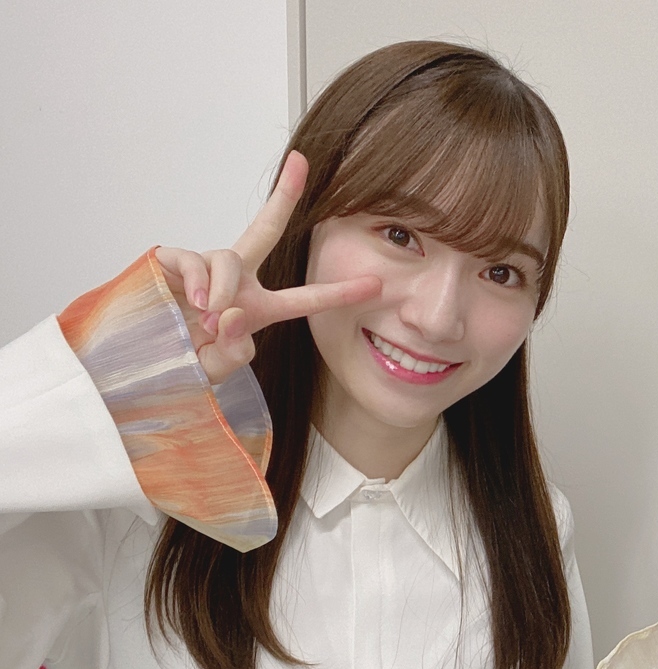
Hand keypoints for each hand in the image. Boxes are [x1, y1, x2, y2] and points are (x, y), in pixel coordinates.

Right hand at [155, 151, 380, 383]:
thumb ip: (233, 351)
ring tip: (210, 317)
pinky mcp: (171, 261)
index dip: (338, 292)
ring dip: (224, 289)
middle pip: (264, 230)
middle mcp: (235, 280)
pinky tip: (195, 305)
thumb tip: (234, 314)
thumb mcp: (215, 369)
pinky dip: (199, 283)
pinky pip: (194, 260)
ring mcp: (203, 268)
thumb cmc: (179, 366)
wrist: (135, 368)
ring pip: (230, 258)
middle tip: (302, 163)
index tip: (375, 283)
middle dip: (283, 195)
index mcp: (256, 307)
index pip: (303, 299)